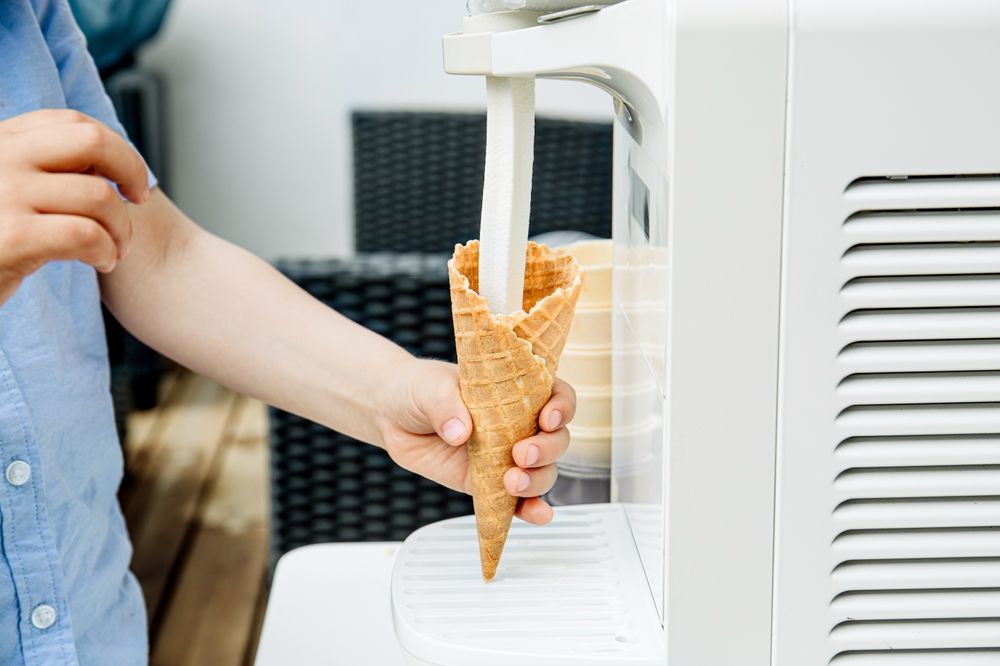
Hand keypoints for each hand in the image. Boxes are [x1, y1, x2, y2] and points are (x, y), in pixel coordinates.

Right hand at [0, 109, 148, 305]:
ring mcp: (3, 194)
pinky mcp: (11, 237)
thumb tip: (114, 165)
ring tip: (113, 249)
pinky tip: (101, 263)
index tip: (128, 181)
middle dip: (131, 170)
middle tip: (138, 201)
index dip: (116, 149)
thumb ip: (44, 171)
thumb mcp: (8, 192)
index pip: (73, 123)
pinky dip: (106, 251)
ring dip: (121, 229)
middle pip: (92, 142)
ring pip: (99, 196)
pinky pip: (87, 235)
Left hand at [378, 358, 575, 524]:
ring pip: (542, 472)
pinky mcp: (488, 483)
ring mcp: (505, 456)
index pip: (556, 395)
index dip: (562, 407)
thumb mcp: (431, 388)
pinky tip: (538, 515)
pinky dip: (531, 510)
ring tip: (512, 482)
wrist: (392, 414)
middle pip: (556, 440)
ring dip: (537, 481)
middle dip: (547, 450)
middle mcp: (518, 425)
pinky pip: (516, 501)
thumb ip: (446, 406)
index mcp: (515, 392)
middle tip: (521, 454)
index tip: (548, 418)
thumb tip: (460, 432)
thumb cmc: (420, 389)